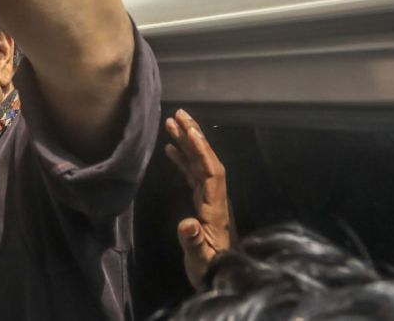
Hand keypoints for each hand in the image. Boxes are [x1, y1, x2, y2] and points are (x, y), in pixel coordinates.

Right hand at [165, 109, 231, 288]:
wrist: (223, 278)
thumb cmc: (210, 269)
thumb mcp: (200, 259)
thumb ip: (193, 241)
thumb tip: (186, 223)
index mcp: (215, 207)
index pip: (211, 172)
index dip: (202, 151)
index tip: (190, 131)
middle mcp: (214, 197)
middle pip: (206, 160)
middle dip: (194, 137)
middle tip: (180, 114)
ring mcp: (209, 199)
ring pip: (199, 164)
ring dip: (187, 143)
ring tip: (172, 123)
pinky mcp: (202, 203)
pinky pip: (192, 174)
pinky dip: (182, 159)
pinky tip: (170, 148)